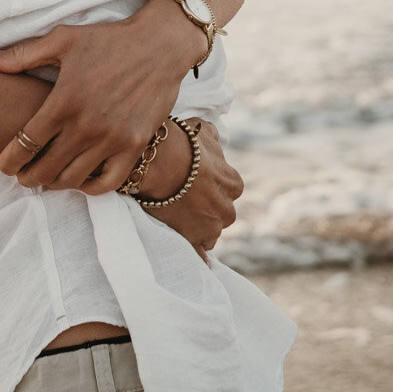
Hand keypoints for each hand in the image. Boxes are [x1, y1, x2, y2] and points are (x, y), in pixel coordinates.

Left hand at [0, 0, 204, 191]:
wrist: (160, 44)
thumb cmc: (108, 40)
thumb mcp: (62, 40)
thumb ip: (20, 55)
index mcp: (64, 101)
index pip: (25, 144)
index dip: (8, 161)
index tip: (3, 164)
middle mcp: (86, 126)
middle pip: (45, 169)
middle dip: (27, 177)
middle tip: (21, 175)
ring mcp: (112, 139)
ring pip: (73, 179)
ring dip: (54, 183)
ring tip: (47, 178)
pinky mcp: (134, 146)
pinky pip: (107, 183)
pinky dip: (89, 186)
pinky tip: (81, 178)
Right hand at [137, 120, 243, 261]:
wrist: (159, 162)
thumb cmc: (179, 144)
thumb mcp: (202, 132)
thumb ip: (212, 140)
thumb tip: (211, 138)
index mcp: (233, 183)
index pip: (228, 189)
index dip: (211, 186)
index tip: (196, 182)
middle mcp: (228, 208)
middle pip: (220, 212)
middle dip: (207, 207)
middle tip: (183, 198)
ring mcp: (211, 227)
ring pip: (210, 232)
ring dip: (199, 227)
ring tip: (177, 216)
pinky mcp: (194, 240)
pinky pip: (200, 253)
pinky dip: (199, 256)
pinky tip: (197, 259)